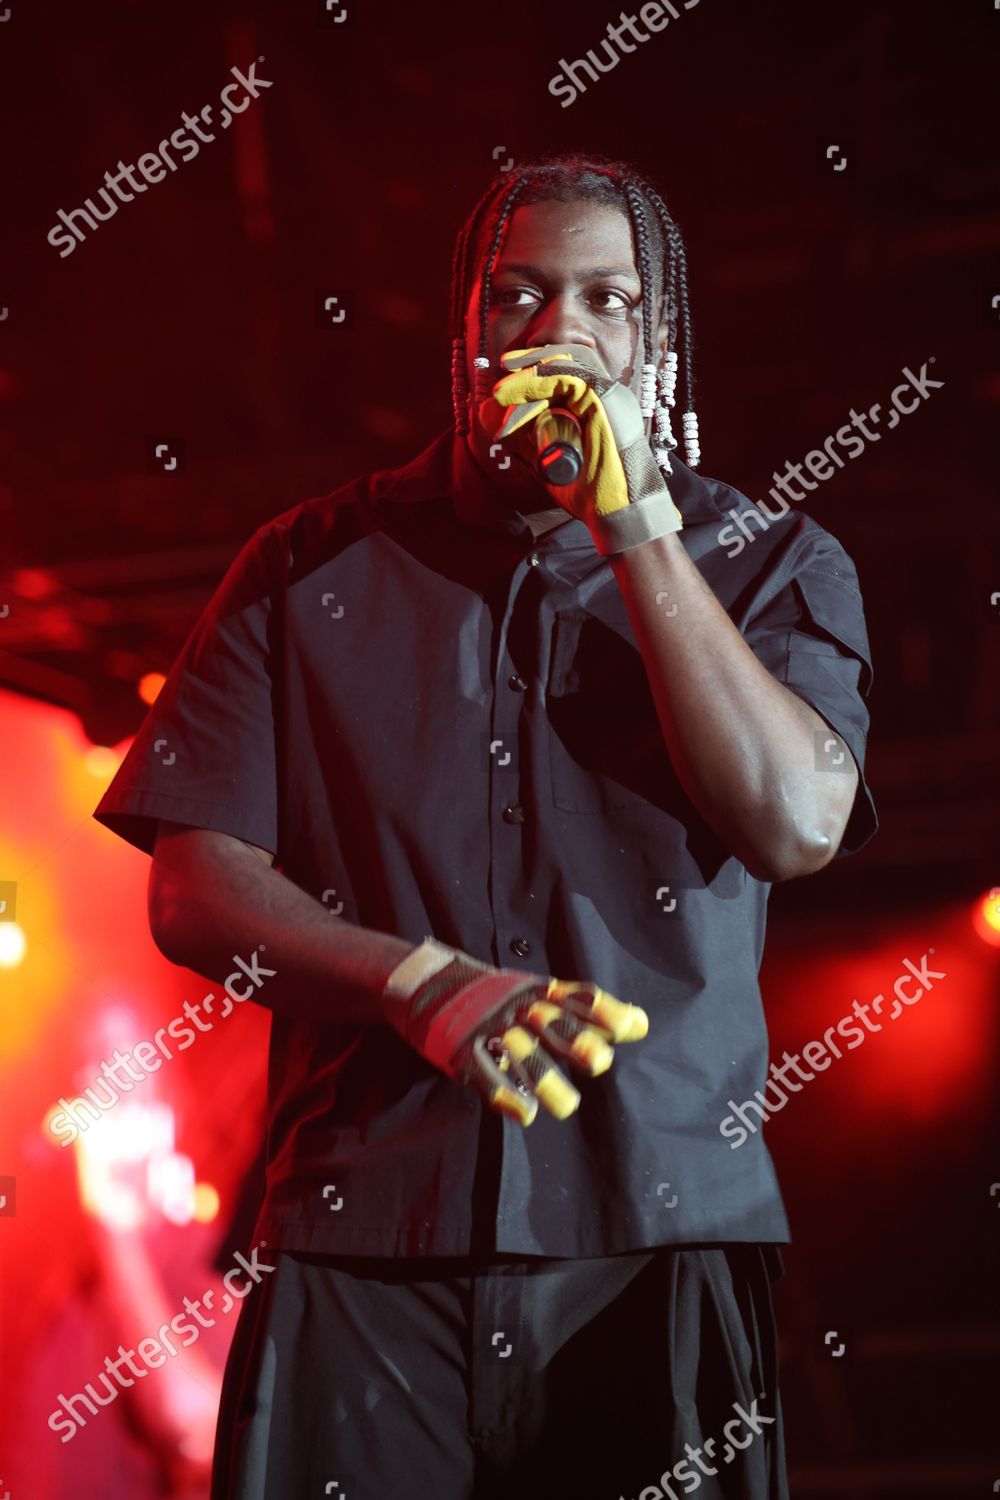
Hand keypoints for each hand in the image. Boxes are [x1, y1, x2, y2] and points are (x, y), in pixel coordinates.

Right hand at [381, 937, 648, 1125]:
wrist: (426, 983)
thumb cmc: (495, 997)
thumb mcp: (535, 993)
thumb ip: (581, 1011)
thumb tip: (638, 1024)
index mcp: (537, 992)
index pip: (576, 999)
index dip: (605, 1012)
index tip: (635, 1027)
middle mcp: (517, 1006)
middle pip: (550, 1023)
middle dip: (576, 1041)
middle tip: (601, 1062)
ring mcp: (488, 1026)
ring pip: (519, 1051)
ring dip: (544, 1079)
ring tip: (567, 1106)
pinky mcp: (461, 1049)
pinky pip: (484, 1071)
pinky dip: (502, 1092)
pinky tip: (523, 1113)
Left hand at [478, 342, 682, 536]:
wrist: (618, 511)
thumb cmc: (590, 492)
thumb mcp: (546, 460)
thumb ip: (522, 440)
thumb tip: (489, 417)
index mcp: (594, 406)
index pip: (563, 373)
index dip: (534, 372)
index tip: (505, 385)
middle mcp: (603, 395)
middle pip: (564, 361)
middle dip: (529, 362)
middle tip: (502, 374)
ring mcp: (606, 394)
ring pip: (563, 367)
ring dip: (528, 376)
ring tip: (501, 392)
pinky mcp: (605, 397)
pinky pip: (568, 377)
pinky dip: (538, 382)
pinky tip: (516, 395)